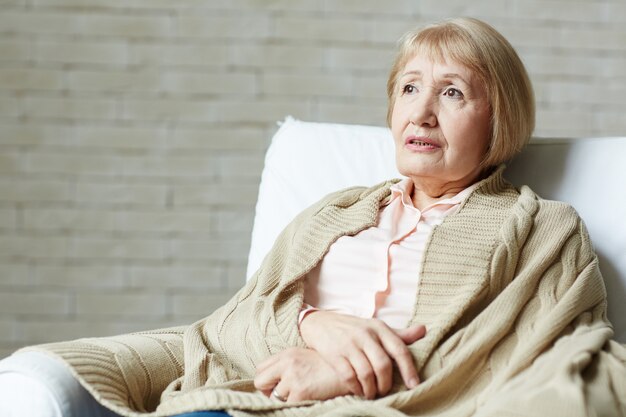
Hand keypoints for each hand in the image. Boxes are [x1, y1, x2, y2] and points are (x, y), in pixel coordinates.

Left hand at [254, 347, 352, 401]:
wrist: (354, 369)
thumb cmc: (332, 367)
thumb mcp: (308, 358)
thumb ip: (290, 365)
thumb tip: (276, 382)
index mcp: (288, 353)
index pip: (260, 368)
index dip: (266, 381)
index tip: (277, 387)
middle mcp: (288, 362)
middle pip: (260, 381)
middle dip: (268, 392)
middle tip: (284, 396)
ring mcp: (293, 376)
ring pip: (274, 397)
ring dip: (285, 400)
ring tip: (302, 396)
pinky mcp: (301, 391)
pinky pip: (287, 406)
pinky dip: (296, 406)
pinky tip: (309, 400)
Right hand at [299, 311, 425, 398]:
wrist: (320, 323)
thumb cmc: (353, 328)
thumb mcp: (375, 327)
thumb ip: (399, 334)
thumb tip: (423, 330)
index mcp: (379, 328)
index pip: (399, 349)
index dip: (409, 369)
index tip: (414, 386)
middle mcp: (365, 335)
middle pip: (383, 365)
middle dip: (386, 383)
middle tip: (384, 391)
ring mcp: (349, 344)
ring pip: (367, 373)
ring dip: (371, 389)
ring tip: (372, 394)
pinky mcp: (334, 354)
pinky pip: (349, 377)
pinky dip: (356, 388)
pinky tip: (359, 391)